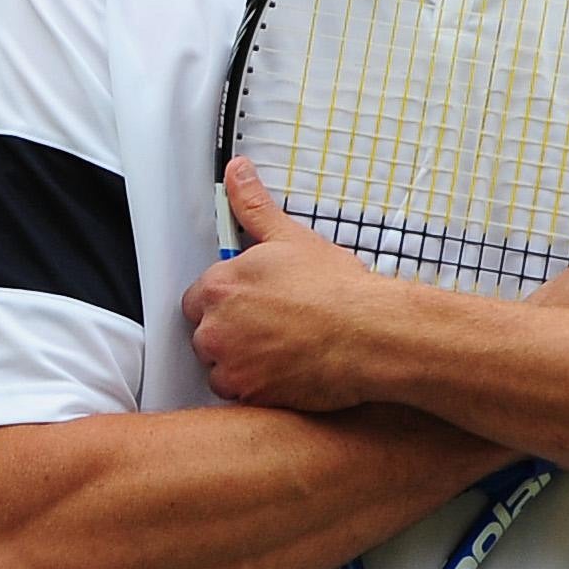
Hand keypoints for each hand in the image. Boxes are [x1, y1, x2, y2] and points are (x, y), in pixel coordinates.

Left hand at [182, 161, 410, 411]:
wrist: (370, 335)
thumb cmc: (337, 291)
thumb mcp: (291, 238)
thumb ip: (254, 207)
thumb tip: (237, 172)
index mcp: (220, 286)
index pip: (199, 299)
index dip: (226, 302)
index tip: (250, 304)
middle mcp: (216, 328)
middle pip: (205, 334)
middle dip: (231, 333)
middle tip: (272, 326)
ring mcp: (231, 365)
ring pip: (220, 368)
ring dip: (240, 363)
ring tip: (281, 350)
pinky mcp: (249, 396)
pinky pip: (239, 396)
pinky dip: (257, 389)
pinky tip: (285, 372)